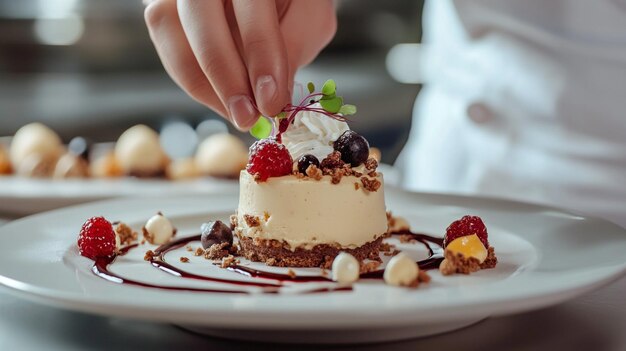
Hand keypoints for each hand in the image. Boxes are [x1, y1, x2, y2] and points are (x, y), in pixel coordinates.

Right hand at [144, 0, 336, 129]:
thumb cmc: (289, 0)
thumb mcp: (309, 14)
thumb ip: (297, 44)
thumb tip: (273, 95)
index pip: (252, 8)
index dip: (261, 58)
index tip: (271, 101)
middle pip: (201, 19)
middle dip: (224, 78)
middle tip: (247, 117)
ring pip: (170, 31)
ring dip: (203, 86)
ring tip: (237, 113)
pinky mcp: (165, 9)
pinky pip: (167, 46)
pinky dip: (194, 81)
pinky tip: (222, 100)